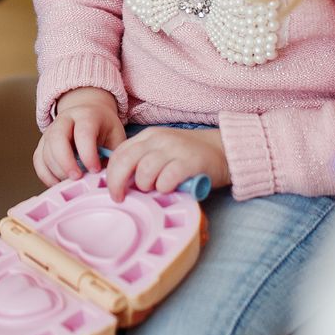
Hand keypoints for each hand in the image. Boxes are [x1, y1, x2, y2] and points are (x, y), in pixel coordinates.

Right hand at [34, 87, 125, 186]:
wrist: (88, 114)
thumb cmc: (104, 128)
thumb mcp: (116, 136)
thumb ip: (113, 155)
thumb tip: (108, 179)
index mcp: (87, 115)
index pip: (83, 133)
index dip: (88, 154)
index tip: (95, 170)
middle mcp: (65, 120)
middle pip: (57, 139)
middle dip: (66, 162)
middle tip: (77, 178)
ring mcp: (50, 131)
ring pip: (45, 152)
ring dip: (57, 172)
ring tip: (72, 182)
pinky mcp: (42, 144)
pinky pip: (38, 161)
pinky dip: (47, 176)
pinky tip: (60, 183)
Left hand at [103, 127, 228, 201]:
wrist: (223, 150)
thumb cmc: (189, 157)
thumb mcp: (162, 153)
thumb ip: (143, 162)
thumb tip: (122, 184)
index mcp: (149, 136)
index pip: (120, 153)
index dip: (111, 174)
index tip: (113, 190)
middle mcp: (159, 139)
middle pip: (126, 160)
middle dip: (117, 182)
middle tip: (121, 197)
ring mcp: (175, 149)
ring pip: (145, 169)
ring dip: (145, 185)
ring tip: (154, 189)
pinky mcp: (190, 161)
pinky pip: (168, 177)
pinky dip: (164, 187)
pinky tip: (170, 188)